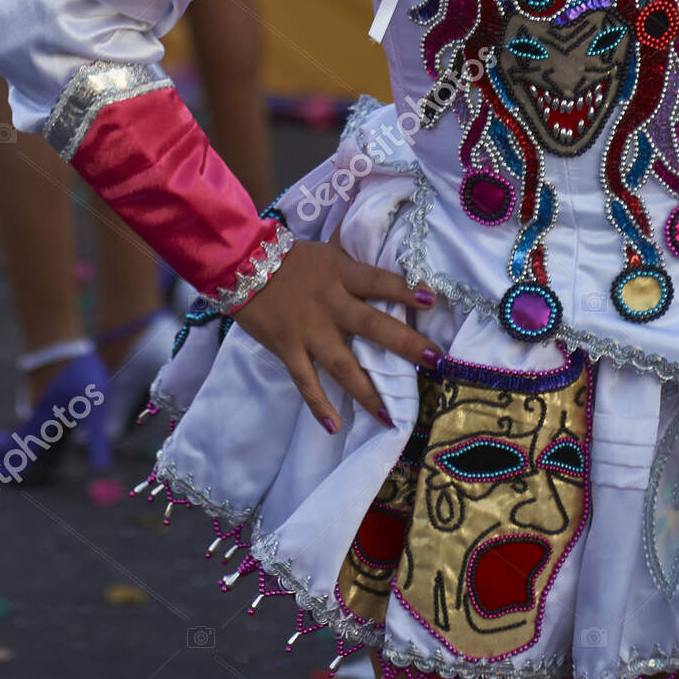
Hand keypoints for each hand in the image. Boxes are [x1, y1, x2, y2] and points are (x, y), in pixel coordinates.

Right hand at [230, 233, 442, 432]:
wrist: (242, 265)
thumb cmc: (292, 259)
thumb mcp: (329, 252)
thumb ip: (355, 260)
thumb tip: (384, 256)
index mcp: (343, 275)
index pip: (380, 282)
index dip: (405, 290)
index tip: (432, 300)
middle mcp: (331, 304)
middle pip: (372, 325)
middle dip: (405, 344)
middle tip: (435, 360)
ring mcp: (309, 331)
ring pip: (343, 365)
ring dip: (367, 392)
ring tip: (391, 416)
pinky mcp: (288, 350)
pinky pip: (306, 382)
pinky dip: (319, 405)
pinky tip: (335, 426)